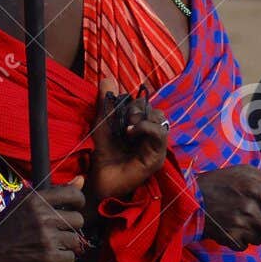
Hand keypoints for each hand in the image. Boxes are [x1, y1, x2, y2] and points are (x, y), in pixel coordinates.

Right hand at [0, 180, 86, 261]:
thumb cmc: (7, 226)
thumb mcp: (25, 201)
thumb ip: (55, 190)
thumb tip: (82, 179)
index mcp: (37, 200)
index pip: (74, 195)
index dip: (78, 203)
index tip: (72, 209)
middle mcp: (43, 217)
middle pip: (78, 220)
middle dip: (69, 227)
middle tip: (55, 232)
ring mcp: (46, 239)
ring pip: (75, 241)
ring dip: (65, 245)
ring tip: (48, 245)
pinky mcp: (48, 259)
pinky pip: (70, 258)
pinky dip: (61, 260)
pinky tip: (46, 256)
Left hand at [88, 77, 170, 202]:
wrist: (100, 183)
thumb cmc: (103, 156)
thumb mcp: (102, 125)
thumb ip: (105, 103)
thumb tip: (107, 77)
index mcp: (140, 127)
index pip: (145, 104)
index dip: (133, 102)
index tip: (115, 106)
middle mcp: (150, 135)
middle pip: (153, 109)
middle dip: (138, 107)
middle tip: (123, 117)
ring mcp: (155, 146)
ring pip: (160, 118)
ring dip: (142, 116)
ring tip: (128, 125)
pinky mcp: (157, 156)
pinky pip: (159, 134)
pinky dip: (146, 127)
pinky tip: (132, 131)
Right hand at [197, 165, 260, 247]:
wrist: (189, 198)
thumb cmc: (221, 182)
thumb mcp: (245, 172)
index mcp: (255, 189)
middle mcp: (248, 208)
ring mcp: (238, 225)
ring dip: (257, 233)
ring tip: (241, 219)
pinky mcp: (228, 239)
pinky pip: (246, 246)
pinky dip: (242, 239)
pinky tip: (231, 226)